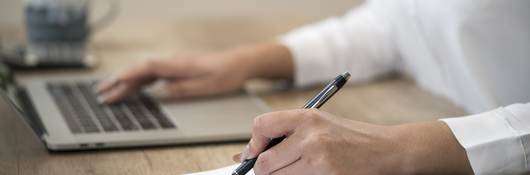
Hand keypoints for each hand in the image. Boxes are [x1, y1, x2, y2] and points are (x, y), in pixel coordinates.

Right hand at [97, 43, 292, 102]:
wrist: (239, 62)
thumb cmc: (226, 74)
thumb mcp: (207, 86)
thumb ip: (182, 89)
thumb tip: (160, 93)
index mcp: (179, 64)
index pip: (147, 68)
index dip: (128, 77)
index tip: (113, 85)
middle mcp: (173, 61)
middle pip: (141, 70)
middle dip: (120, 81)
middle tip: (102, 93)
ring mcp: (174, 63)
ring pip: (145, 71)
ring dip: (127, 82)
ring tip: (110, 92)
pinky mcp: (177, 67)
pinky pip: (153, 73)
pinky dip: (139, 81)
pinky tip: (132, 88)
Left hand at [235, 109, 472, 174]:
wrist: (386, 149)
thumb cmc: (351, 138)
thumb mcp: (320, 125)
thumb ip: (287, 134)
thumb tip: (246, 154)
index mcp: (307, 116)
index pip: (261, 126)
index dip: (253, 143)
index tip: (253, 154)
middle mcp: (310, 135)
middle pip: (265, 161)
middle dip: (264, 170)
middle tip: (274, 170)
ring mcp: (318, 158)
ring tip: (299, 170)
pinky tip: (311, 174)